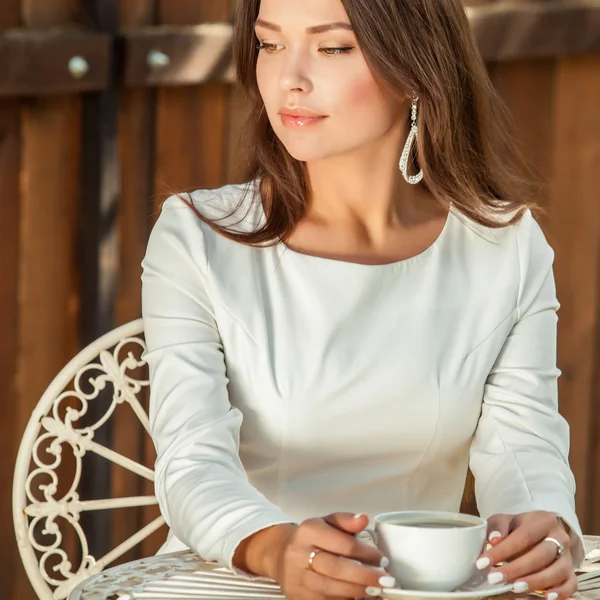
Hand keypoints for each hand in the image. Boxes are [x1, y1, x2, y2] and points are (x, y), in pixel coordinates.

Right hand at [237, 513, 395, 598]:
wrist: (281, 554)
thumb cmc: (309, 539)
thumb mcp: (326, 522)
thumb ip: (346, 520)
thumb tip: (363, 519)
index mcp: (308, 531)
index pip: (342, 544)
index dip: (366, 553)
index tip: (380, 559)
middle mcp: (299, 554)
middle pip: (336, 568)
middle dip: (364, 576)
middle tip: (384, 580)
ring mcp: (297, 577)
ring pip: (330, 588)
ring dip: (356, 590)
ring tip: (374, 589)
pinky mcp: (297, 595)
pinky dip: (343, 599)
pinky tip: (356, 595)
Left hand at [476, 511, 574, 599]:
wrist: (537, 532)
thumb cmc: (517, 527)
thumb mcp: (504, 520)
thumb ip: (498, 526)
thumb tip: (494, 539)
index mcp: (543, 520)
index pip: (524, 536)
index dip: (503, 550)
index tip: (483, 562)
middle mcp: (560, 537)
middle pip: (541, 555)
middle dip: (517, 568)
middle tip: (495, 578)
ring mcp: (567, 556)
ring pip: (557, 571)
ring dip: (535, 581)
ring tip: (515, 587)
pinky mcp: (571, 572)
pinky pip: (571, 584)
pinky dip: (561, 592)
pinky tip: (546, 597)